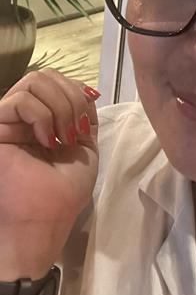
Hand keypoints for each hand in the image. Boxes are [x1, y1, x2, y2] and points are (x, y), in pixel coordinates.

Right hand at [0, 69, 99, 280]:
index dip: (76, 90)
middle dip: (71, 97)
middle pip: (46, 75)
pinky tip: (46, 141)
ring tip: (62, 138)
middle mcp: (23, 116)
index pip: (57, 80)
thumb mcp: (85, 148)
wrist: (45, 219)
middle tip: (74, 131)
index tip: (85, 122)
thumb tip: (88, 91)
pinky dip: (42, 116)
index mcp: (44, 118)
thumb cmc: (63, 192)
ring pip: (35, 80)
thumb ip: (84, 117)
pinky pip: (20, 100)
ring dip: (60, 107)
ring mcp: (8, 120)